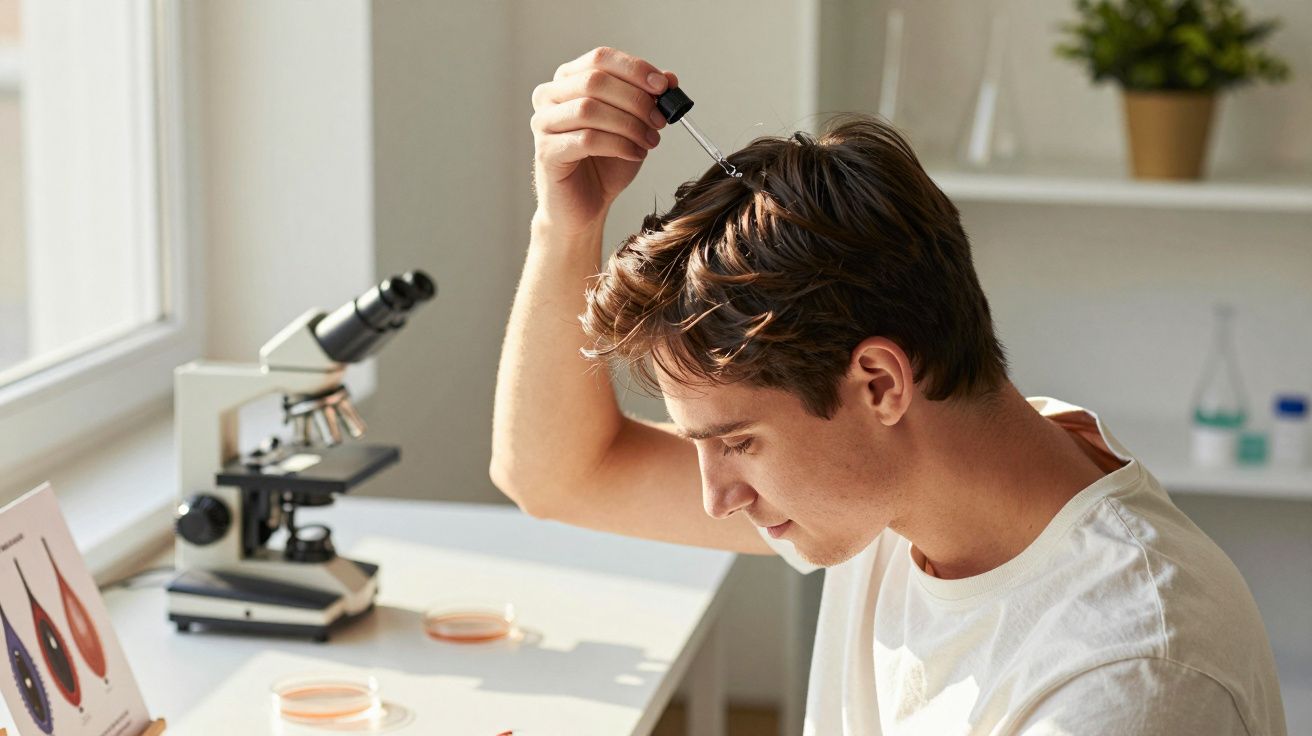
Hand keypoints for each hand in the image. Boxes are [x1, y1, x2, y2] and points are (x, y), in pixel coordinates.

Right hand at [530, 47, 677, 235]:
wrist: (586, 205)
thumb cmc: (605, 163)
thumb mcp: (634, 125)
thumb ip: (648, 99)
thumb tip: (670, 78)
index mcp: (569, 80)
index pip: (600, 58)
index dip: (634, 69)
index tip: (662, 85)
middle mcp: (549, 96)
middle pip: (595, 81)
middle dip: (635, 99)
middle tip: (660, 119)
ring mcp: (543, 123)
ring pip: (589, 109)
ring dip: (629, 124)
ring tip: (649, 141)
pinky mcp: (546, 151)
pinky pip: (586, 139)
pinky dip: (619, 145)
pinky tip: (635, 154)